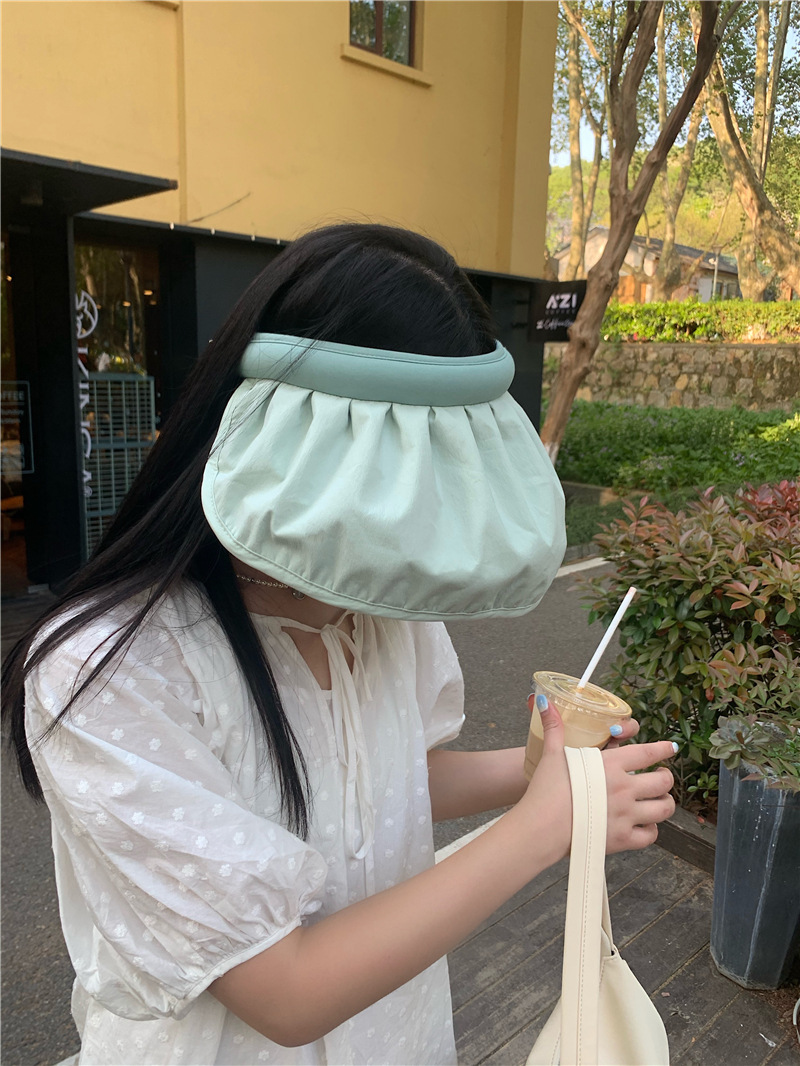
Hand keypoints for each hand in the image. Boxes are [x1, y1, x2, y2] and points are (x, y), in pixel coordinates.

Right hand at [518, 698, 675, 863]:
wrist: (541, 828)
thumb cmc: (546, 790)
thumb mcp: (552, 754)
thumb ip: (554, 727)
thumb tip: (544, 700)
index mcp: (611, 765)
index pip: (647, 753)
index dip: (663, 749)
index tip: (671, 747)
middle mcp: (624, 789)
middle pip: (662, 781)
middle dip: (666, 778)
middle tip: (662, 776)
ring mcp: (626, 815)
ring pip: (663, 808)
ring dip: (665, 803)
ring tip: (660, 800)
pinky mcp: (623, 839)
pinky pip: (650, 836)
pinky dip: (651, 830)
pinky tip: (645, 825)